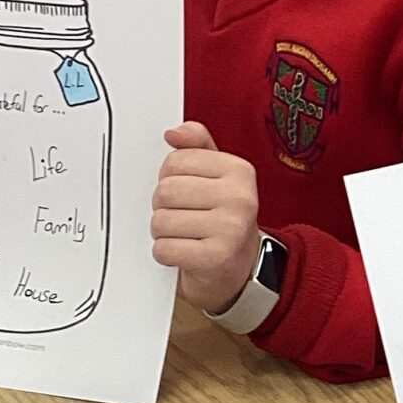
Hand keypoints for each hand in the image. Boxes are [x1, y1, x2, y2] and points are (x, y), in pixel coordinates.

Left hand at [151, 122, 261, 311]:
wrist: (241, 268)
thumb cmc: (223, 218)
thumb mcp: (218, 177)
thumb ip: (197, 147)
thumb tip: (173, 133)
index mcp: (239, 171)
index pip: (175, 161)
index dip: (170, 178)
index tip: (186, 192)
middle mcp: (239, 198)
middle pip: (165, 190)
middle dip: (164, 206)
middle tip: (182, 216)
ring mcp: (230, 229)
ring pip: (161, 220)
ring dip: (163, 232)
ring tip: (183, 235)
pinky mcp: (215, 258)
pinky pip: (165, 249)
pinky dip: (165, 253)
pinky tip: (183, 252)